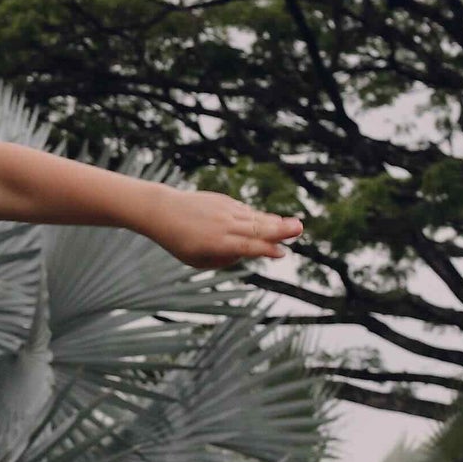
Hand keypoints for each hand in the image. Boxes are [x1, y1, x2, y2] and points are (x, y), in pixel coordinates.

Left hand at [152, 188, 301, 267]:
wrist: (163, 210)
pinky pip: (245, 211)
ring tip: (294, 224)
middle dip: (279, 230)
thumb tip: (245, 252)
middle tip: (299, 229)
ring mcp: (224, 211)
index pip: (246, 247)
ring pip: (254, 217)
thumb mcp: (197, 260)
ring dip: (275, 222)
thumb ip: (223, 259)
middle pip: (255, 228)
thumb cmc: (179, 241)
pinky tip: (273, 219)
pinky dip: (259, 216)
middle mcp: (223, 226)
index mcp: (216, 244)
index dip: (265, 250)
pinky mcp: (224, 201)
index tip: (281, 253)